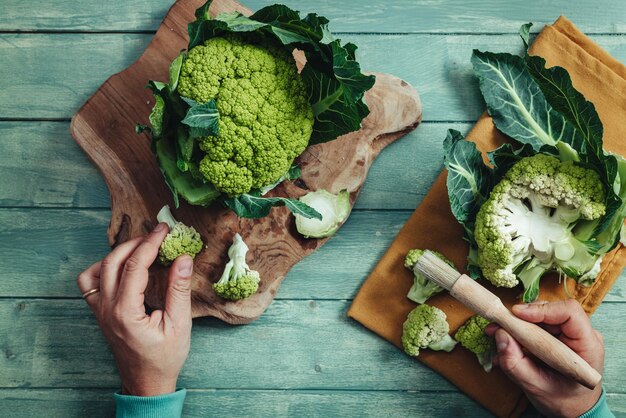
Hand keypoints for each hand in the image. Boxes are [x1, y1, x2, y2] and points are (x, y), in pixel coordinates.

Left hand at [76, 223, 193, 395]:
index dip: (150, 244)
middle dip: (136, 243)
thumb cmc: (164, 358)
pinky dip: (102, 268)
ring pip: (97, 270)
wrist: (146, 382)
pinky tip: (121, 266)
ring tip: (140, 248)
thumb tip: (183, 259)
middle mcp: (107, 309)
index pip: (135, 266)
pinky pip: (89, 284)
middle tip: (156, 234)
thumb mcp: (179, 325)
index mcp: (126, 312)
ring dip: (117, 253)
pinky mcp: (99, 313)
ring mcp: (99, 311)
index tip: (164, 230)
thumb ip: (179, 290)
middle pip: (113, 262)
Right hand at [485, 300, 603, 417]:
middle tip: (497, 326)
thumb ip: (516, 364)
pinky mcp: (556, 333)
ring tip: (497, 333)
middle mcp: (580, 333)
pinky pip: (536, 323)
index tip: (516, 314)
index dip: (541, 309)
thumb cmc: (563, 400)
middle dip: (521, 317)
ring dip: (516, 322)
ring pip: (540, 314)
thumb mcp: (537, 387)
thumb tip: (500, 335)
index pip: (569, 312)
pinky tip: (505, 339)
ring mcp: (569, 332)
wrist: (573, 407)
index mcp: (587, 345)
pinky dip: (518, 328)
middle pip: (550, 310)